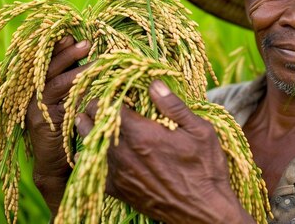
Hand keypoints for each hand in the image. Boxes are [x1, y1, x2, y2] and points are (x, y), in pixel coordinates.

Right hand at [25, 36, 90, 215]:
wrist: (56, 165)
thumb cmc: (70, 129)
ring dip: (76, 69)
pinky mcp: (42, 120)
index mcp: (40, 85)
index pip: (47, 59)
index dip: (59, 46)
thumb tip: (96, 56)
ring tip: (97, 61)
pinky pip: (61, 102)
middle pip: (48, 66)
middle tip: (86, 42)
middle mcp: (33, 93)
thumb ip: (76, 82)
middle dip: (67, 53)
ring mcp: (35, 106)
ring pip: (56, 82)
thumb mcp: (72, 101)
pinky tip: (94, 87)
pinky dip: (78, 93)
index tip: (73, 32)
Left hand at [75, 80, 254, 223]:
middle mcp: (123, 153)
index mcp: (142, 134)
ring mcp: (118, 173)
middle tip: (99, 103)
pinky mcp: (118, 190)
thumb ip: (174, 106)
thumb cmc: (206, 169)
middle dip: (92, 110)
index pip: (108, 105)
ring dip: (88, 131)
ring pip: (88, 145)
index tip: (112, 88)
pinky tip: (95, 152)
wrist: (203, 212)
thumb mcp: (200, 131)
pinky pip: (93, 170)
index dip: (107, 93)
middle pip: (91, 123)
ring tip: (91, 122)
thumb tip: (154, 82)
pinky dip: (89, 158)